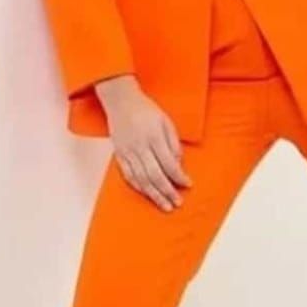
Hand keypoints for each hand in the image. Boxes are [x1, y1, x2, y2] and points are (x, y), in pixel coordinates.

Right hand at [93, 75, 192, 211]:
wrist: (121, 101)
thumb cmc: (145, 110)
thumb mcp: (166, 121)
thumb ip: (173, 143)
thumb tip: (178, 164)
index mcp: (153, 137)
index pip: (169, 163)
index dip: (179, 177)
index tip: (187, 184)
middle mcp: (139, 146)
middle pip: (155, 175)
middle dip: (167, 191)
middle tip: (177, 203)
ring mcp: (127, 152)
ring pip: (141, 179)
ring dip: (154, 195)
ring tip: (164, 205)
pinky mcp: (119, 155)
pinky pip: (129, 176)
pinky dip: (139, 187)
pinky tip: (148, 194)